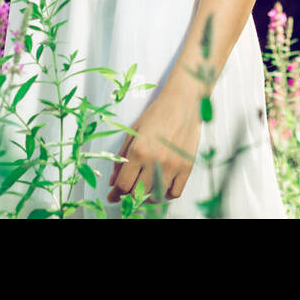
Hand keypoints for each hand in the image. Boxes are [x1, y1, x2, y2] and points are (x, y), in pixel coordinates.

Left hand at [107, 83, 202, 205]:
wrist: (182, 102)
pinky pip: (174, 193)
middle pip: (138, 193)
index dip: (115, 194)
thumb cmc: (157, 114)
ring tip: (146, 186)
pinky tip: (162, 186)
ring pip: (156, 196)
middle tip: (130, 188)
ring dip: (148, 195)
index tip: (113, 197)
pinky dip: (166, 194)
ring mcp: (172, 165)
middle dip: (130, 194)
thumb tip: (113, 181)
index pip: (123, 185)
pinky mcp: (187, 167)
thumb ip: (121, 157)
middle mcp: (155, 160)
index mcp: (138, 150)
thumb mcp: (133, 132)